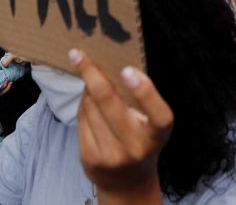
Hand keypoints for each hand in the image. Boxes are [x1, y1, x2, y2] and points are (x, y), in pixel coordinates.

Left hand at [71, 49, 171, 202]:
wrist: (127, 180)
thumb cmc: (140, 138)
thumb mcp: (148, 123)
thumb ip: (136, 99)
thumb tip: (106, 66)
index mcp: (157, 134)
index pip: (158, 113)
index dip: (145, 91)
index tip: (128, 70)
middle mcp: (137, 146)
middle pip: (109, 102)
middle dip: (91, 74)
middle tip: (77, 54)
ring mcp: (112, 155)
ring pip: (90, 107)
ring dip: (87, 91)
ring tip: (93, 85)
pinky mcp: (91, 158)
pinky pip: (81, 120)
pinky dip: (83, 106)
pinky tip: (89, 105)